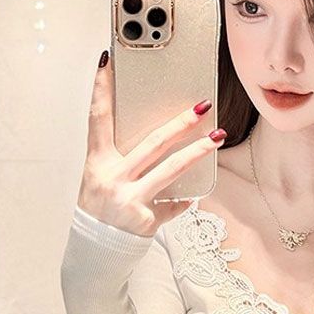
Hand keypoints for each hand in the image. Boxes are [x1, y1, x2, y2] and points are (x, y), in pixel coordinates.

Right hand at [75, 49, 224, 236]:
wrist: (95, 251)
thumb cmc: (99, 209)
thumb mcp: (100, 179)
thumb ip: (121, 158)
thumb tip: (159, 136)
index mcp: (97, 163)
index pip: (98, 118)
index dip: (101, 88)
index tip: (108, 61)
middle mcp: (112, 179)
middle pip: (153, 143)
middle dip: (181, 122)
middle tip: (202, 106)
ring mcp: (130, 199)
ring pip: (172, 169)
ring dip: (198, 151)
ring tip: (217, 136)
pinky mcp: (146, 219)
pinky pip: (174, 204)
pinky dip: (183, 200)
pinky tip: (189, 197)